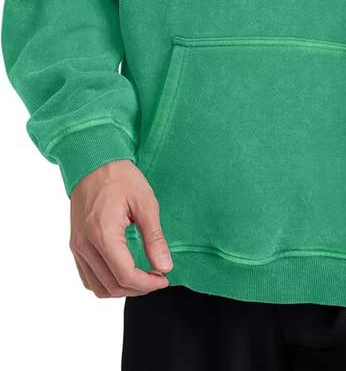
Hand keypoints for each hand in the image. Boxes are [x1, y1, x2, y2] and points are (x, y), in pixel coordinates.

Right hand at [69, 158, 173, 297]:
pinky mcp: (75, 245)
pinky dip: (105, 283)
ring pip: (97, 287)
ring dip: (121, 289)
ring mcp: (77, 247)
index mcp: (103, 234)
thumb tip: (165, 267)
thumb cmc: (121, 177)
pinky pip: (87, 278)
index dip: (148, 284)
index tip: (164, 278)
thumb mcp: (145, 203)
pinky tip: (123, 273)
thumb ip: (154, 238)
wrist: (93, 161)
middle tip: (157, 277)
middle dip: (138, 288)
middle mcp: (85, 245)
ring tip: (142, 277)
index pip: (125, 275)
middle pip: (112, 286)